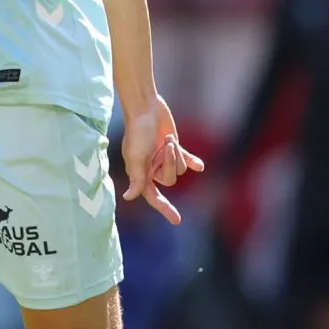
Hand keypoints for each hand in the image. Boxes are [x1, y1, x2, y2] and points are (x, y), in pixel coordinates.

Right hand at [120, 96, 205, 224]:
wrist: (146, 108)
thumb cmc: (138, 132)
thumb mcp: (136, 157)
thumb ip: (137, 178)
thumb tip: (129, 197)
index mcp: (141, 173)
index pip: (153, 196)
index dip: (164, 208)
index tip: (177, 220)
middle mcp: (152, 168)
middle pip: (170, 179)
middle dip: (171, 163)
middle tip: (166, 146)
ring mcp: (164, 158)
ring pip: (179, 169)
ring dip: (177, 153)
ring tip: (168, 139)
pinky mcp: (174, 147)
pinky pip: (187, 160)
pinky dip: (193, 162)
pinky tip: (200, 166)